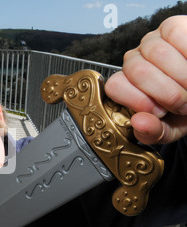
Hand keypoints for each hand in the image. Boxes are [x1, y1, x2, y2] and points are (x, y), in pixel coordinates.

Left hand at [105, 15, 186, 144]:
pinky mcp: (171, 27)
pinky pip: (175, 35)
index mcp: (127, 84)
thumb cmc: (186, 109)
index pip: (115, 86)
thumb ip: (152, 132)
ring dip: (182, 76)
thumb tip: (139, 123)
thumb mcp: (171, 128)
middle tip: (184, 105)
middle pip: (137, 70)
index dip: (138, 101)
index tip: (161, 112)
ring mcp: (151, 42)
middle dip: (166, 92)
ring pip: (156, 53)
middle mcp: (134, 60)